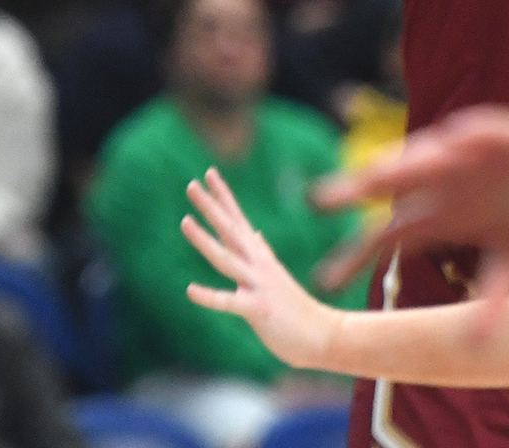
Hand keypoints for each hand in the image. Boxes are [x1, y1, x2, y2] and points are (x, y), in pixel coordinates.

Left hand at [183, 169, 340, 370]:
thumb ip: (262, 253)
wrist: (324, 334)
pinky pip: (229, 302)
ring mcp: (259, 285)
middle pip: (230, 229)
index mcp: (260, 257)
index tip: (208, 173)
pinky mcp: (258, 309)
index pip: (237, 219)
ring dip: (204, 240)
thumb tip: (254, 234)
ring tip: (184, 221)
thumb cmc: (296, 308)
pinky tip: (189, 290)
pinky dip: (209, 296)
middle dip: (210, 207)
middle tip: (191, 184)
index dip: (223, 196)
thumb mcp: (276, 275)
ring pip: (226, 258)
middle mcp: (259, 264)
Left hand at [313, 90, 508, 302]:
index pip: (398, 232)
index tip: (324, 280)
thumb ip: (493, 291)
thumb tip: (475, 345)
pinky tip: (456, 135)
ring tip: (375, 169)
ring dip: (408, 161)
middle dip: (361, 190)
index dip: (361, 252)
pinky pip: (492, 134)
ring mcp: (484, 154)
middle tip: (319, 201)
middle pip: (401, 185)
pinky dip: (474, 136)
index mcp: (453, 209)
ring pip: (439, 155)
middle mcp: (458, 179)